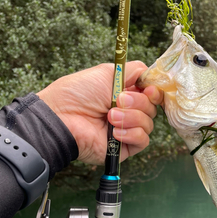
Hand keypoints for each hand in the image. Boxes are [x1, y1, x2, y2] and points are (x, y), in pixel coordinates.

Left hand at [37, 62, 162, 164]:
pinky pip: (143, 140)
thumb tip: (150, 74)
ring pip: (149, 123)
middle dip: (138, 102)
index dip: (153, 91)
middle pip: (151, 107)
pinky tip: (114, 132)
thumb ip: (133, 70)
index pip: (150, 92)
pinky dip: (131, 133)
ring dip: (131, 117)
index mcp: (124, 92)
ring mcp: (127, 129)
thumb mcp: (107, 73)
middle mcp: (127, 111)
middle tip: (119, 101)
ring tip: (110, 116)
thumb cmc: (78, 94)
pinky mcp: (125, 147)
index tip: (148, 89)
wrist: (63, 119)